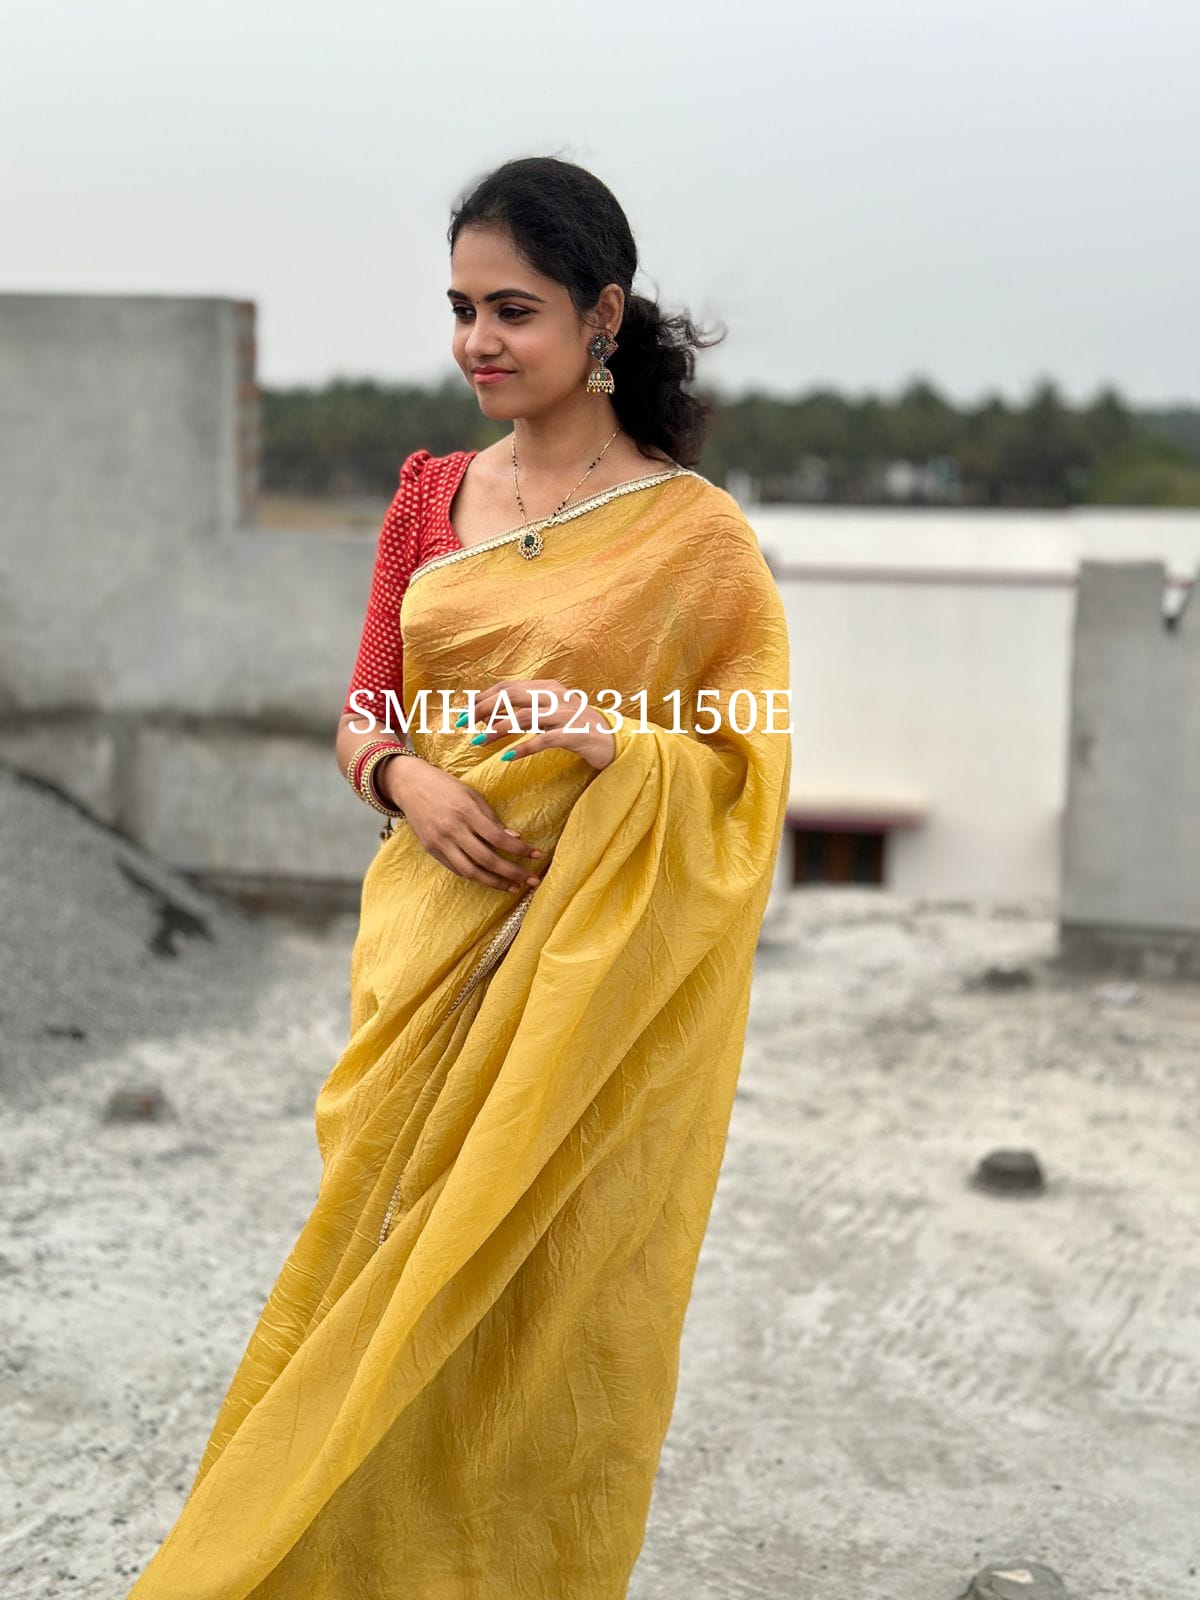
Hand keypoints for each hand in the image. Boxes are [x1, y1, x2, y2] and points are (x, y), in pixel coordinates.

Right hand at [378, 756, 544, 894]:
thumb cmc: (446, 786)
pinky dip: (475, 876)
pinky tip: (490, 879)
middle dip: (512, 873)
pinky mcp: (432, 850)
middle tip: (532, 880)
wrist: (410, 785)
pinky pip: (457, 869)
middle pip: (487, 859)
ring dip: (495, 883)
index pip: (498, 838)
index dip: (520, 849)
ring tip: (513, 887)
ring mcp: (440, 842)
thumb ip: (492, 818)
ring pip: (471, 871)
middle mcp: (452, 830)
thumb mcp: (472, 794)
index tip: (538, 855)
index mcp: (466, 812)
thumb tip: (514, 838)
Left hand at [465, 679, 615, 772]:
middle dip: (483, 709)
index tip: (463, 712)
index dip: (482, 698)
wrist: (612, 741)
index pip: (507, 687)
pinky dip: (523, 748)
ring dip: (498, 729)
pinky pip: (543, 739)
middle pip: (511, 697)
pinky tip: (507, 758)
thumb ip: (521, 712)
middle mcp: (555, 695)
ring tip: (479, 742)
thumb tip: (487, 716)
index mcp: (546, 687)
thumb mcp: (547, 715)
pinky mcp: (573, 733)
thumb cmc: (575, 728)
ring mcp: (565, 713)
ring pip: (524, 716)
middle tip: (463, 725)